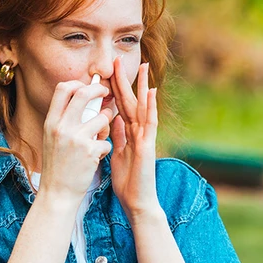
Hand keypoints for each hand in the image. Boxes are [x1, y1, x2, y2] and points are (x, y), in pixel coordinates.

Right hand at [38, 79, 113, 205]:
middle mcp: (61, 127)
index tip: (88, 87)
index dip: (78, 83)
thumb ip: (63, 120)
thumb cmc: (57, 166)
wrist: (57, 194)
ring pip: (103, 117)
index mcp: (51, 122)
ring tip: (101, 136)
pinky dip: (105, 148)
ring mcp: (76, 138)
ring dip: (107, 125)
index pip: (63, 88)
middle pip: (83, 93)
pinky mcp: (90, 151)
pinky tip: (96, 158)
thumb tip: (80, 100)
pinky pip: (107, 141)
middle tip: (107, 94)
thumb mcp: (52, 138)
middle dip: (99, 90)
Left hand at [110, 56, 160, 220]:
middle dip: (126, 81)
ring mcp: (145, 138)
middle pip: (131, 101)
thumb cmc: (129, 182)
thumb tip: (112, 119)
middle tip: (121, 60)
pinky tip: (151, 92)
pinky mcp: (148, 146)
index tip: (110, 71)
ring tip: (143, 67)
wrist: (137, 202)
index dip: (116, 88)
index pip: (121, 106)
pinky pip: (150, 123)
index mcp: (129, 134)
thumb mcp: (118, 154)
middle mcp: (139, 132)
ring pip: (142, 107)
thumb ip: (117, 136)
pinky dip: (150, 107)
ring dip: (143, 86)